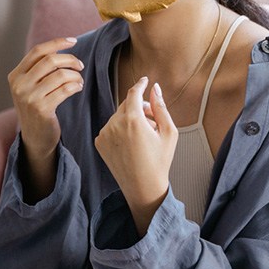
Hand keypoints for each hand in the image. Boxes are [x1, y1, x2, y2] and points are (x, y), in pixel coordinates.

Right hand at [8, 38, 84, 197]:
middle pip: (50, 60)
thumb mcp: (31, 87)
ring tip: (79, 81)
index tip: (73, 41)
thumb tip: (62, 47)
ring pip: (60, 75)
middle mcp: (19, 85)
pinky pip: (66, 89)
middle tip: (80, 66)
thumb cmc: (37, 107)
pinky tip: (78, 88)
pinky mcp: (42, 109)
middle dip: (70, 60)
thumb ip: (39, 69)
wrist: (35, 138)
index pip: (38, 51)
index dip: (57, 43)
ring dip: (75, 76)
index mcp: (15, 76)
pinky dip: (76, 86)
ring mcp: (29, 97)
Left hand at [95, 76, 177, 234]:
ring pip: (118, 116)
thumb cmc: (159, 161)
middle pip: (126, 104)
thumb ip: (160, 107)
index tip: (145, 80)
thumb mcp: (169, 132)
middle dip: (139, 107)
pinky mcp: (99, 143)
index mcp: (133, 120)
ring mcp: (104, 134)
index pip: (133, 92)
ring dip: (130, 119)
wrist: (143, 188)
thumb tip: (155, 88)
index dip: (140, 84)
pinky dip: (120, 129)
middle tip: (153, 119)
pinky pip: (110, 127)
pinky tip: (131, 143)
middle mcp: (115, 125)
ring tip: (144, 135)